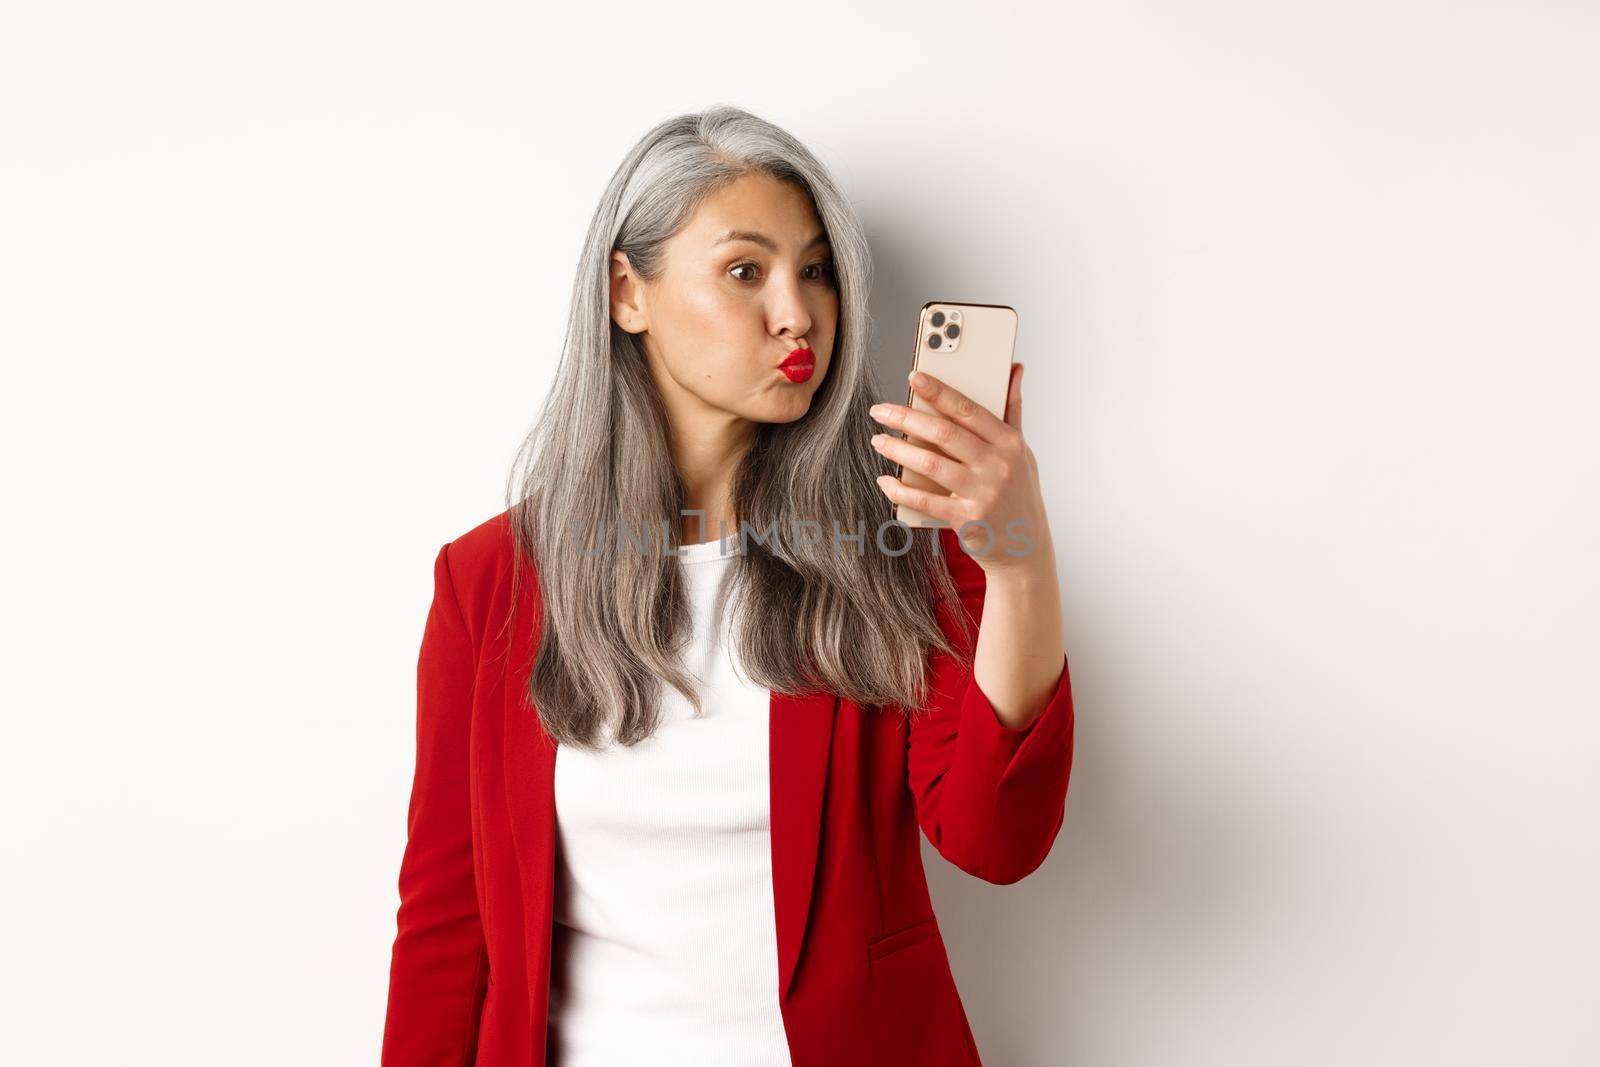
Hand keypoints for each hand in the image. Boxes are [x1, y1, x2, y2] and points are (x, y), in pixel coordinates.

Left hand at [869, 362, 1052, 575]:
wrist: (1026, 546)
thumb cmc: (1018, 491)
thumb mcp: (1022, 451)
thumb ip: (1013, 410)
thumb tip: (1014, 370)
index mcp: (1009, 442)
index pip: (968, 409)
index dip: (939, 392)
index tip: (914, 378)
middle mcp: (997, 466)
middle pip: (944, 433)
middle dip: (906, 418)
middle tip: (880, 411)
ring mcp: (982, 493)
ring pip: (930, 464)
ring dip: (898, 450)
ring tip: (878, 440)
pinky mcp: (966, 519)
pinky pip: (925, 501)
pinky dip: (900, 490)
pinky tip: (885, 481)